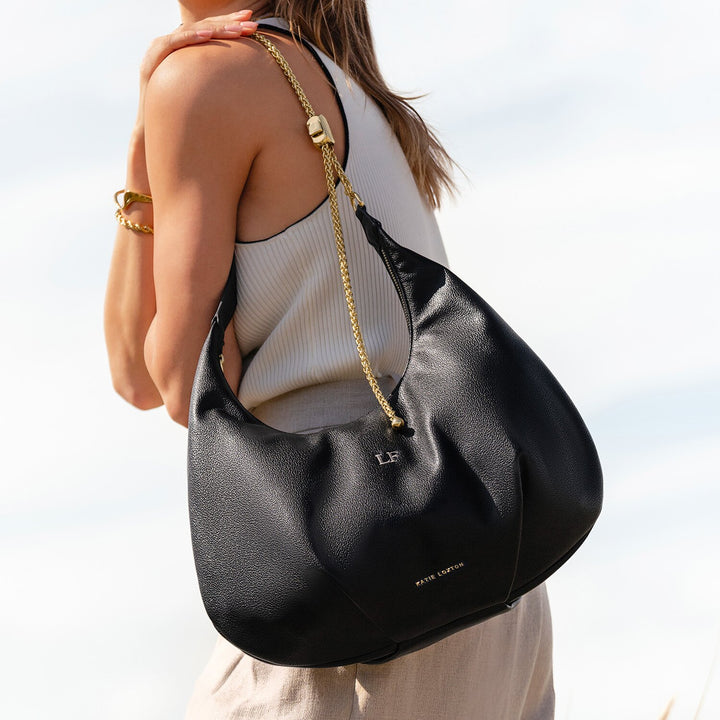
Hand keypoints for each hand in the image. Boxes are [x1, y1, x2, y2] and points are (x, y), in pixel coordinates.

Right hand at [135, 10, 258, 130]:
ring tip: (238, 28)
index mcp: (184, 50)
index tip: (253, 23)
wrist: (153, 131)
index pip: (210, 31)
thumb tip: (245, 82)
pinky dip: (191, 37)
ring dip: (216, 29)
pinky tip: (208, 35)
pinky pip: (173, 44)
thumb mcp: (203, 93)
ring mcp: (159, 51)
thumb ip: (216, 80)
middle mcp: (171, 45)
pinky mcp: (151, 62)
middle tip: (252, 21)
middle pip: (204, 27)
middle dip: (229, 23)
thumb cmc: (181, 115)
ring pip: (191, 32)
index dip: (230, 24)